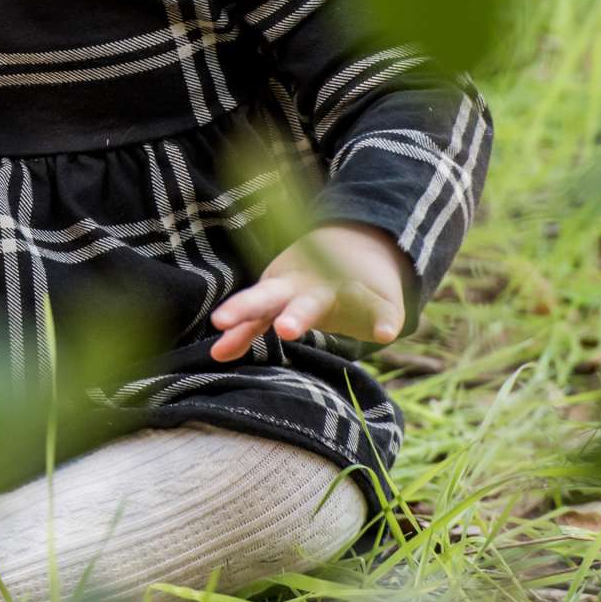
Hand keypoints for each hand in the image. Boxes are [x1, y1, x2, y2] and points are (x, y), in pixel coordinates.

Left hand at [207, 223, 407, 364]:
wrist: (362, 245)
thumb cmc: (307, 284)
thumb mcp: (277, 303)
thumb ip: (248, 328)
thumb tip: (215, 356)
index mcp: (284, 289)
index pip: (257, 302)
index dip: (238, 313)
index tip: (218, 322)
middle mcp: (307, 286)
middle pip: (286, 297)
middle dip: (276, 312)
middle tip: (278, 328)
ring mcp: (342, 289)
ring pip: (326, 301)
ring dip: (310, 313)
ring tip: (291, 330)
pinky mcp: (377, 300)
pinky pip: (382, 311)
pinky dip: (383, 321)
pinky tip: (385, 334)